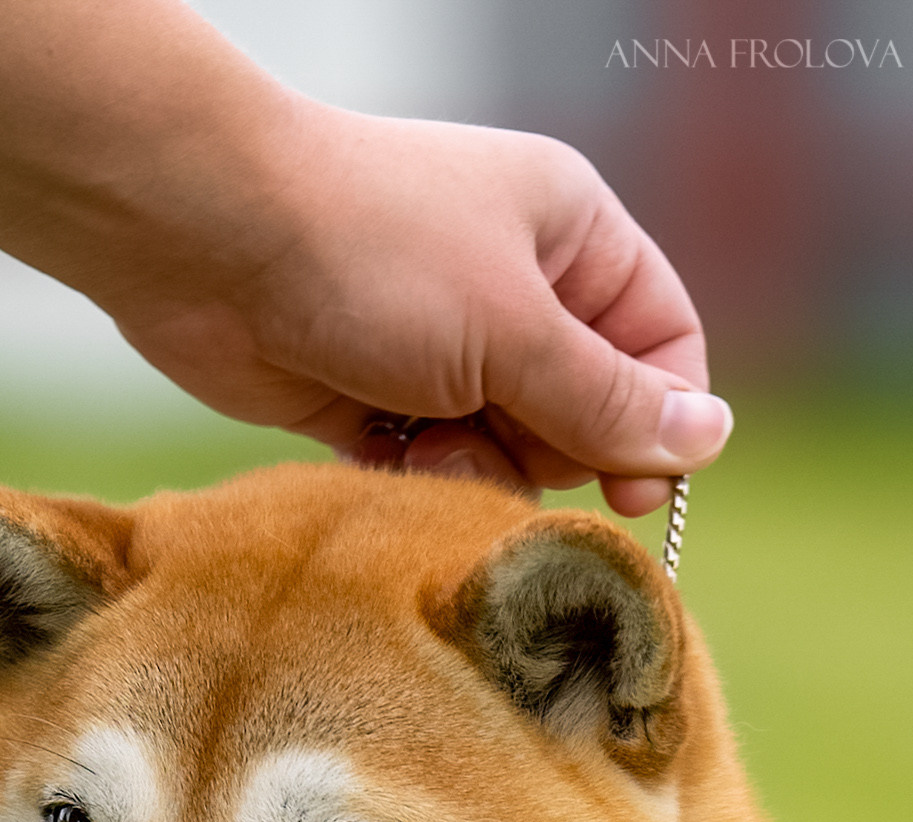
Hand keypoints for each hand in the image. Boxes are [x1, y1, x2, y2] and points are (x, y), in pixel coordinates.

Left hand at [103, 109, 730, 517]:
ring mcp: (441, 345)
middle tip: (498, 443)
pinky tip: (387, 459)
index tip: (633, 496)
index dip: (659, 423)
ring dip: (477, 472)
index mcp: (570, 235)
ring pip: (505, 450)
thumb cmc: (372, 254)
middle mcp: (514, 287)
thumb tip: (706, 440)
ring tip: (426, 446)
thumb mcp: (513, 330)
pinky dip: (419, 480)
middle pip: (583, 411)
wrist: (206, 240)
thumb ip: (607, 400)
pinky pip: (432, 468)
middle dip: (551, 451)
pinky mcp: (373, 399)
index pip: (660, 342)